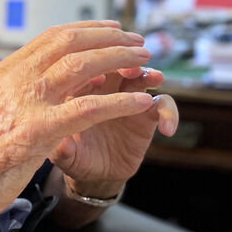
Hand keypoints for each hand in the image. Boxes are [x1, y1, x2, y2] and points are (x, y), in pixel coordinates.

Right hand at [0, 21, 157, 220]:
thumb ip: (19, 91)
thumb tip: (48, 79)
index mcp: (6, 71)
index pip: (53, 37)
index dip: (89, 29)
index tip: (114, 29)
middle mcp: (17, 78)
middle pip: (71, 43)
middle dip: (110, 39)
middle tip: (138, 42)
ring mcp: (27, 102)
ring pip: (82, 66)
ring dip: (119, 61)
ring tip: (145, 63)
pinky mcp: (38, 130)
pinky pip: (89, 108)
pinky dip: (119, 102)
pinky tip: (140, 102)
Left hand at [50, 61, 178, 198]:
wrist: (96, 172)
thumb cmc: (76, 156)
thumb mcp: (65, 156)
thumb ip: (62, 150)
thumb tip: (62, 145)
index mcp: (79, 88)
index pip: (84, 68)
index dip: (91, 71)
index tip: (97, 81)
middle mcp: (104, 86)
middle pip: (114, 61)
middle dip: (124, 59)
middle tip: (133, 66)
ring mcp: (127, 96)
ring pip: (141, 74)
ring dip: (148, 73)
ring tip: (156, 79)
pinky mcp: (147, 113)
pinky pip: (163, 103)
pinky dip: (169, 111)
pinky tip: (167, 129)